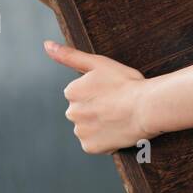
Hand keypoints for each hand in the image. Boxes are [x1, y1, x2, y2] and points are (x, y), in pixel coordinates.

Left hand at [45, 39, 158, 153]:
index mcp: (71, 92)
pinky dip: (104, 140)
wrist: (146, 108)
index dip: (98, 93)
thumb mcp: (98, 62)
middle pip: (83, 111)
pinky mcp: (91, 147)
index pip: (81, 94)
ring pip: (88, 127)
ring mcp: (80, 131)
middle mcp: (71, 113)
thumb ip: (69, 55)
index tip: (112, 91)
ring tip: (118, 117)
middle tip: (116, 105)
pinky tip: (116, 130)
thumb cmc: (126, 83)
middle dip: (96, 109)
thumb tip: (46, 45)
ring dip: (100, 125)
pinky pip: (95, 144)